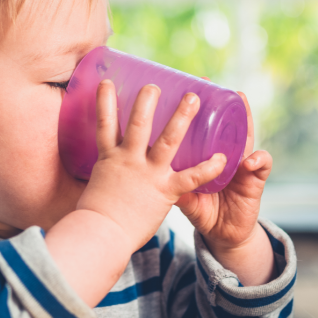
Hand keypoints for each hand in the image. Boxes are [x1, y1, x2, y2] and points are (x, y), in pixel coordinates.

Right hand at [75, 80, 228, 253]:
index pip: (104, 123)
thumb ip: (105, 177)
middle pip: (137, 123)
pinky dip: (208, 168)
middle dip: (147, 102)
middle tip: (155, 85)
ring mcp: (147, 174)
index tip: (107, 82)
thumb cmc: (94, 218)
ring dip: (181, 117)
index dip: (105, 101)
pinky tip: (223, 158)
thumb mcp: (95, 188)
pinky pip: (190, 177)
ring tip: (193, 98)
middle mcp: (128, 160)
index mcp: (109, 158)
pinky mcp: (164, 191)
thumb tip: (101, 177)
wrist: (100, 235)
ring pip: (167, 140)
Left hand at [176, 92, 275, 284]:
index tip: (183, 86)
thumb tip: (140, 172)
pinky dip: (259, 161)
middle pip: (223, 125)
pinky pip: (261, 168)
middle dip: (219, 102)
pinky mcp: (255, 183)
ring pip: (246, 137)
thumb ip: (167, 184)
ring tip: (241, 100)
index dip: (195, 110)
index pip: (203, 129)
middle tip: (210, 82)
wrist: (224, 236)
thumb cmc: (203, 210)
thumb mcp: (182, 196)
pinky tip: (252, 158)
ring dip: (245, 118)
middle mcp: (225, 156)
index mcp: (207, 156)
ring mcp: (242, 167)